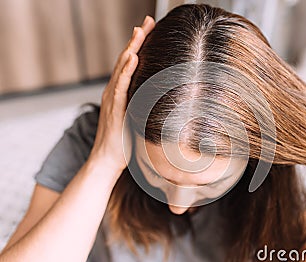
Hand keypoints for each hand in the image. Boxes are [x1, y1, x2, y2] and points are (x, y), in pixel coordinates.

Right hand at [89, 15, 154, 172]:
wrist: (107, 160)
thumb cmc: (124, 142)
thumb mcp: (137, 119)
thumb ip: (145, 106)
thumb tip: (164, 101)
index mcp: (121, 93)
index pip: (131, 64)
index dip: (140, 46)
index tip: (151, 30)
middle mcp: (114, 91)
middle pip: (125, 60)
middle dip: (136, 40)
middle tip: (147, 21)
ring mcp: (112, 99)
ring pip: (121, 69)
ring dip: (131, 48)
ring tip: (139, 31)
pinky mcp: (114, 108)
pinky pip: (120, 86)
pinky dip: (126, 70)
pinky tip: (133, 57)